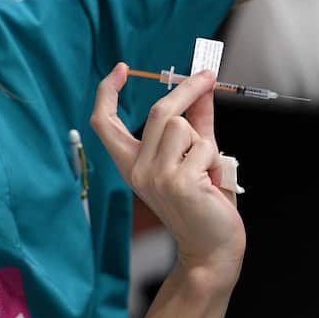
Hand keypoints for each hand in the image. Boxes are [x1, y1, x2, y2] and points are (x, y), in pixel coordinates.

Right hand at [91, 64, 244, 276]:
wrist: (213, 248)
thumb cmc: (204, 202)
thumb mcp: (196, 155)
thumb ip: (197, 121)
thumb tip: (201, 86)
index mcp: (132, 164)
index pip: (104, 124)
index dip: (107, 93)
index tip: (120, 69)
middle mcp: (136, 170)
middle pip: (157, 111)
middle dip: (187, 89)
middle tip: (209, 75)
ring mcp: (155, 176)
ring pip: (180, 126)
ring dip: (203, 140)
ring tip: (207, 168)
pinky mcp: (178, 182)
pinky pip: (203, 146)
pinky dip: (215, 159)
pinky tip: (212, 183)